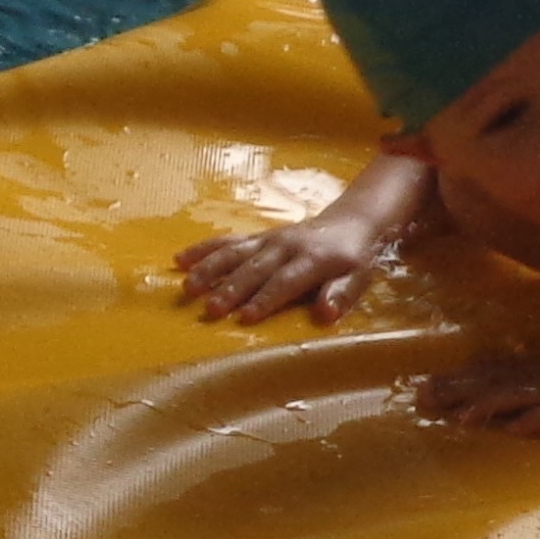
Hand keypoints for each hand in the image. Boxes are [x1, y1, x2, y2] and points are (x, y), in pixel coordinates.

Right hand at [176, 214, 382, 324]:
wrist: (350, 221)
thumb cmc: (354, 258)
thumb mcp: (358, 278)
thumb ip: (341, 294)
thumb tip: (325, 313)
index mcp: (311, 260)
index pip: (285, 282)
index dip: (265, 299)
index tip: (245, 317)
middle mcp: (285, 247)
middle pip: (254, 269)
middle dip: (231, 288)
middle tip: (210, 308)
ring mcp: (268, 240)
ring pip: (234, 253)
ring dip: (209, 269)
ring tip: (187, 287)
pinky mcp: (257, 237)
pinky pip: (227, 241)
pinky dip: (204, 250)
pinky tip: (180, 260)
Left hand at [412, 354, 539, 436]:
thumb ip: (515, 386)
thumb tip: (478, 402)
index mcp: (524, 372)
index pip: (479, 376)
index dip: (449, 384)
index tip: (418, 394)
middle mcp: (533, 379)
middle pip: (487, 386)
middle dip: (456, 394)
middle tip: (424, 402)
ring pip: (515, 398)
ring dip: (488, 407)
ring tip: (463, 420)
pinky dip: (533, 421)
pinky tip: (515, 430)